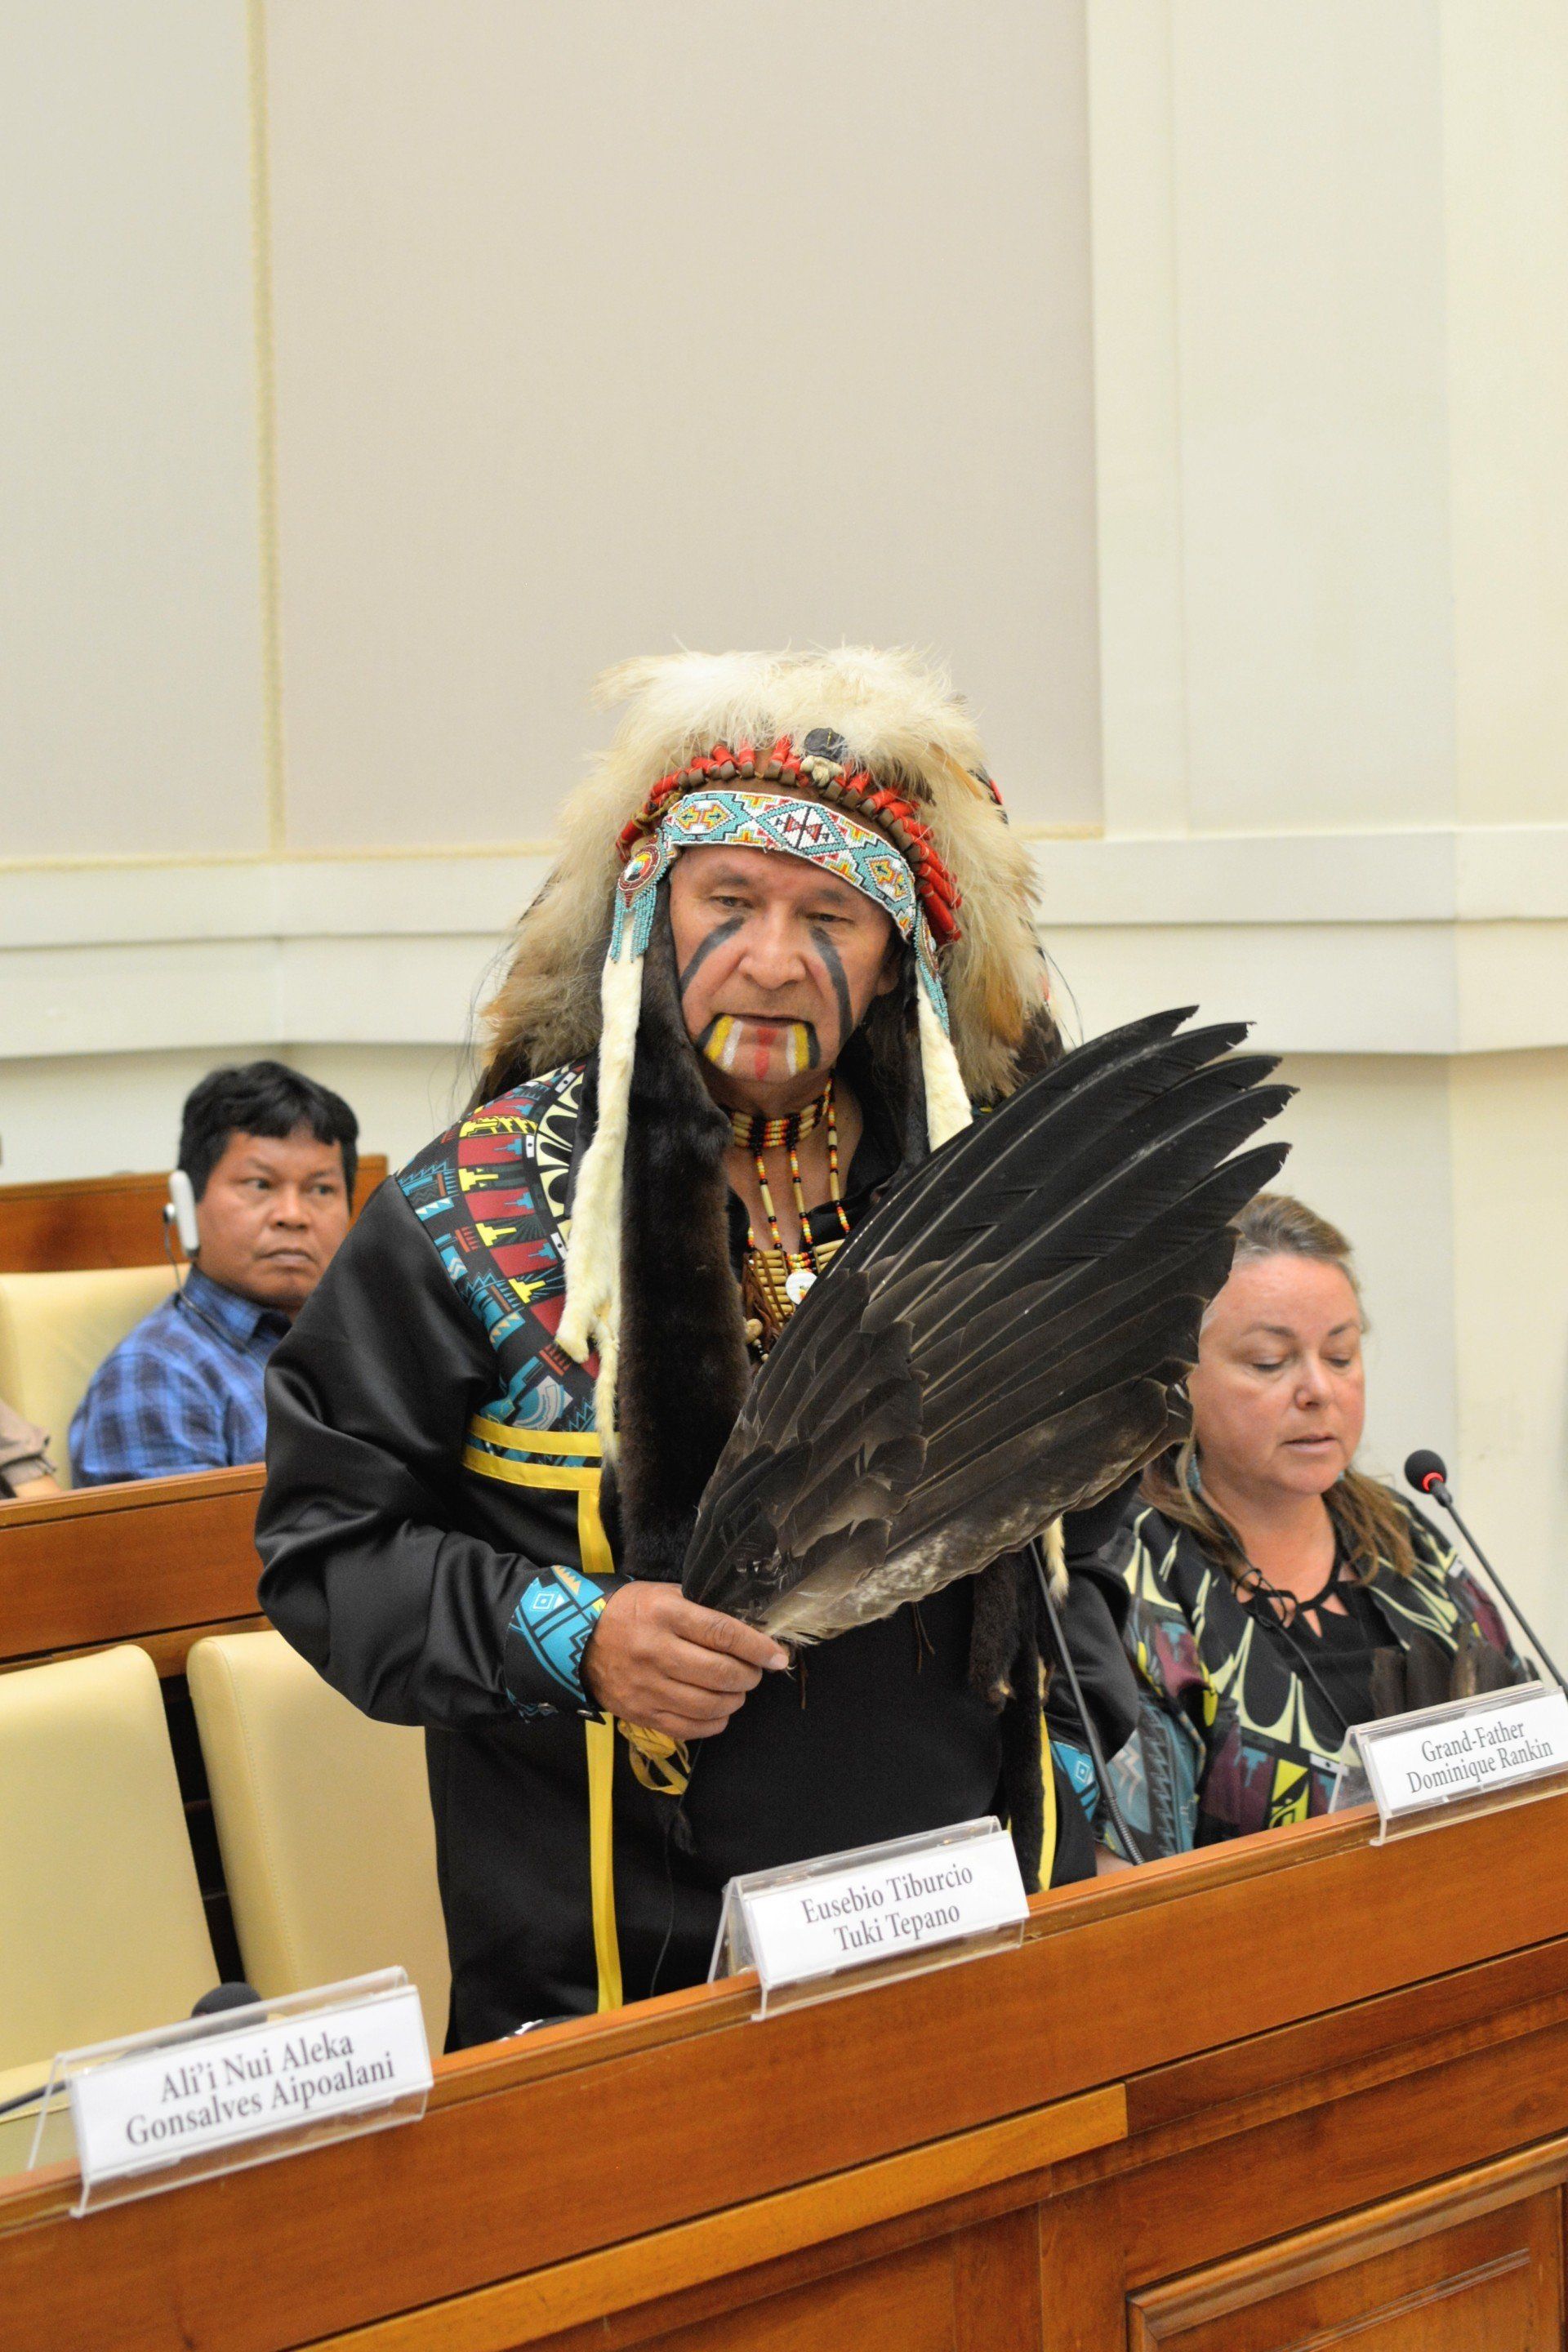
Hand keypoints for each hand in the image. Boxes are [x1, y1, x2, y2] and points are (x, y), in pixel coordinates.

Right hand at [581, 1584, 789, 1740]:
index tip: (777, 1656)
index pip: (722, 1632)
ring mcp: (648, 1686)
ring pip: (709, 1705)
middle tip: (755, 1671)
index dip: (757, 1647)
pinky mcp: (642, 1713)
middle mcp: (656, 1651)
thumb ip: (702, 1610)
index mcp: (665, 1614)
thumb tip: (750, 1628)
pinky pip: (689, 1727)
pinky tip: (719, 1711)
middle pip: (721, 1673)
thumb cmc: (631, 1613)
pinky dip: (714, 1722)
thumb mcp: (664, 1595)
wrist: (578, 1641)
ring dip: (735, 1699)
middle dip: (750, 1675)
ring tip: (737, 1690)